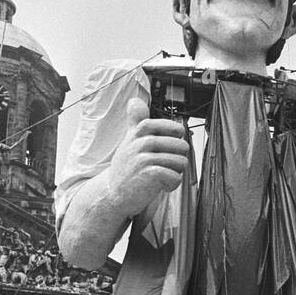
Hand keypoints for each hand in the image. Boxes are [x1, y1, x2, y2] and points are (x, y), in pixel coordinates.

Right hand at [107, 98, 189, 217]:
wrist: (114, 193)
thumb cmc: (126, 167)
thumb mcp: (129, 140)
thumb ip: (136, 121)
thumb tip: (134, 101)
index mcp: (139, 133)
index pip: (171, 126)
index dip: (177, 136)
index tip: (172, 143)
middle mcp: (141, 143)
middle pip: (181, 146)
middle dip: (179, 159)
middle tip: (165, 165)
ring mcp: (143, 158)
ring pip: (180, 162)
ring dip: (176, 173)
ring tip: (162, 176)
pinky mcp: (148, 174)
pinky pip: (175, 176)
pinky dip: (172, 184)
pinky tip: (162, 185)